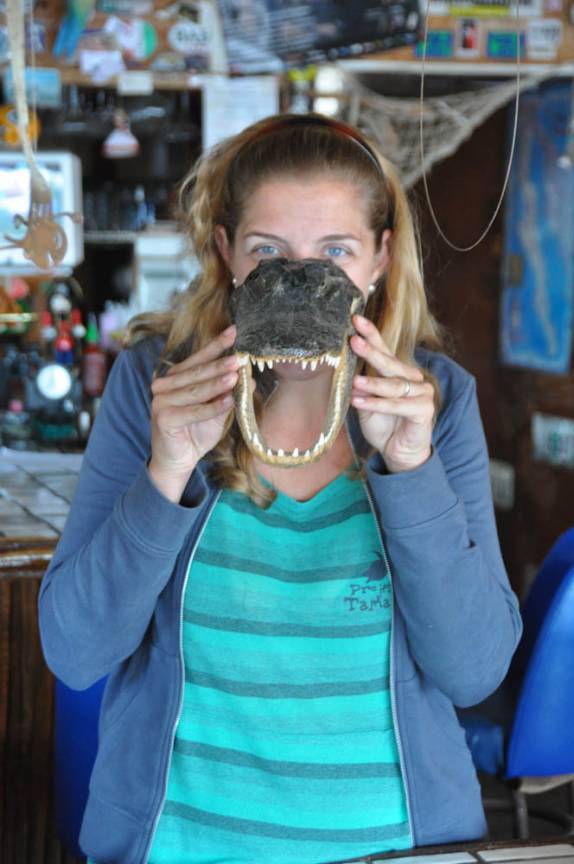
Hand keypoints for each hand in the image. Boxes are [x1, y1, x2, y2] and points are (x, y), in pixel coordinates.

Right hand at [148, 325, 237, 500]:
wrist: (179, 460)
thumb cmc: (195, 433)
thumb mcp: (216, 410)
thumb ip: (227, 393)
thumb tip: (249, 378)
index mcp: (175, 378)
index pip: (197, 359)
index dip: (215, 345)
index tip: (233, 331)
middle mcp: (164, 386)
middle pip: (196, 373)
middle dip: (219, 365)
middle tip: (238, 358)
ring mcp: (161, 401)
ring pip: (195, 390)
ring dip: (216, 384)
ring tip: (236, 376)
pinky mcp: (164, 418)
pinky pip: (194, 411)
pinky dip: (212, 407)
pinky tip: (228, 401)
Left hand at [350, 315, 435, 472]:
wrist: (399, 453)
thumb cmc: (383, 426)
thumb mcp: (366, 404)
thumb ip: (361, 389)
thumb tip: (352, 376)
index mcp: (397, 373)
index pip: (384, 349)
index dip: (371, 334)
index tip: (356, 320)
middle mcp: (412, 378)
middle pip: (390, 362)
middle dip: (371, 351)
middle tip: (354, 341)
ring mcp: (422, 392)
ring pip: (394, 385)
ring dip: (372, 384)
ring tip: (354, 382)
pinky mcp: (425, 409)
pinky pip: (398, 405)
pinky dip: (378, 404)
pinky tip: (360, 402)